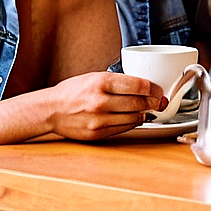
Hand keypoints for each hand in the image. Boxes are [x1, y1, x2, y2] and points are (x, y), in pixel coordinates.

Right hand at [48, 71, 167, 139]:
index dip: (154, 89)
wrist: (51, 109)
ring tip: (144, 108)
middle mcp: (100, 101)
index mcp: (101, 82)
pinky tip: (132, 116)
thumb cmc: (74, 91)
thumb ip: (119, 81)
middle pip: (139, 103)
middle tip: (158, 101)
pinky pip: (124, 128)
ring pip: (134, 118)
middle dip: (153, 102)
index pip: (139, 85)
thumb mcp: (95, 77)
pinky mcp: (98, 133)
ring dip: (144, 113)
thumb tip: (146, 87)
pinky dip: (132, 122)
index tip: (158, 90)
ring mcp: (99, 120)